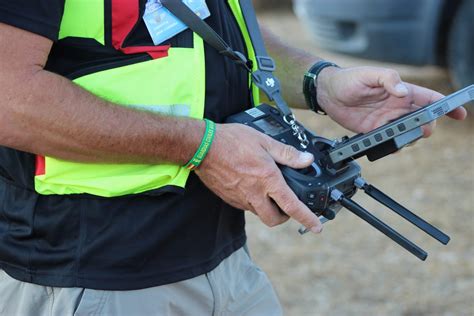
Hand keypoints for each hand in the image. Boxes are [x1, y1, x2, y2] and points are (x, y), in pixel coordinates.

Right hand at [195, 123, 322, 232]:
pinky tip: (251, 186)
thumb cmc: (231, 141)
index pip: (292, 206)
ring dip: (267, 208)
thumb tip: (307, 160)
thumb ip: (287, 154)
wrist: (202, 146)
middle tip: (287, 205)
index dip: (307, 219)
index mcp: (268, 180)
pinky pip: (245, 206)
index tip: (317, 227)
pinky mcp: (229, 198)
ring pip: (259, 213)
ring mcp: (240, 198)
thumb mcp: (264, 141)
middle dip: (284, 217)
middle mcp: (254, 194)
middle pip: (274, 219)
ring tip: (267, 191)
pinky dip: (253, 201)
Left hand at [316, 66, 466, 134]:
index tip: (460, 113)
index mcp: (402, 90)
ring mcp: (387, 120)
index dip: (447, 106)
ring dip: (410, 137)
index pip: (430, 98)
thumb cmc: (348, 79)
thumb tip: (402, 92)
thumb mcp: (369, 74)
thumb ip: (388, 79)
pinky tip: (391, 145)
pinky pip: (390, 142)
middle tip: (420, 129)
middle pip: (423, 120)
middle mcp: (397, 106)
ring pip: (408, 133)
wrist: (327, 93)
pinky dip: (394, 146)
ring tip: (403, 137)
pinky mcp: (374, 131)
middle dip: (427, 126)